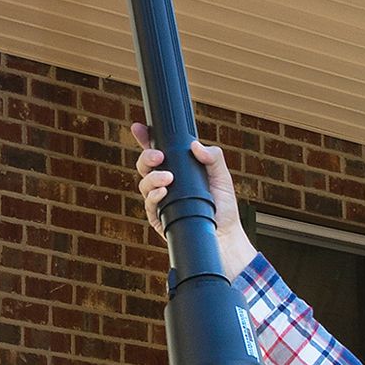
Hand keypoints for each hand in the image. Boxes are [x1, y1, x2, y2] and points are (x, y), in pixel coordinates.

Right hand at [130, 122, 256, 276]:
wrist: (225, 237)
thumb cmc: (223, 207)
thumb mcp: (222, 177)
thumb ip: (213, 157)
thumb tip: (195, 145)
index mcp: (178, 170)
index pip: (158, 151)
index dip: (146, 138)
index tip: (139, 128)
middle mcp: (165, 183)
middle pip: (145, 165)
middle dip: (146, 156)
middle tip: (159, 156)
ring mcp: (160, 200)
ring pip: (144, 183)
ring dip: (153, 177)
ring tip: (168, 178)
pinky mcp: (159, 218)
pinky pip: (148, 204)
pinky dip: (154, 195)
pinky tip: (164, 192)